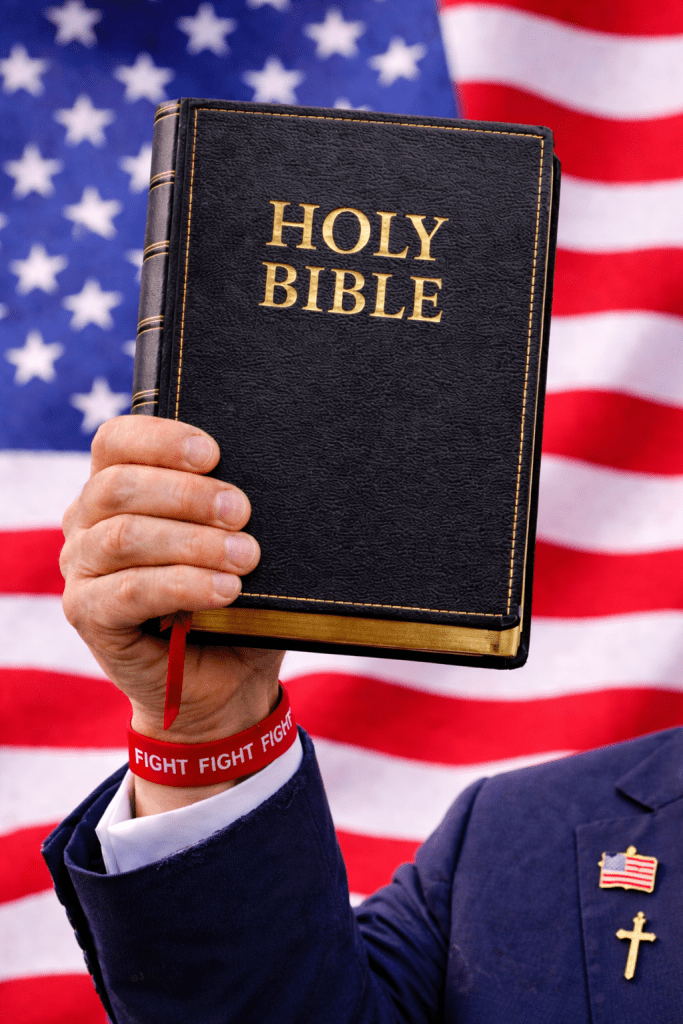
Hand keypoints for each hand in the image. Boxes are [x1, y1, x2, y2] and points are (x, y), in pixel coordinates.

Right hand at [60, 415, 284, 812]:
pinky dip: (183, 585)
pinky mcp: (88, 615)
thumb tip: (260, 480)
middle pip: (119, 486)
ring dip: (192, 542)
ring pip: (123, 536)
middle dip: (188, 494)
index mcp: (116, 488)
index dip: (162, 438)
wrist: (225, 679)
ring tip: (245, 556)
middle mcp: (86, 522)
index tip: (215, 453)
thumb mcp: (234, 542)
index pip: (116, 440)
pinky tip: (225, 590)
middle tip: (242, 511)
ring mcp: (80, 569)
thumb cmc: (233, 597)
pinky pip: (129, 591)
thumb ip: (230, 508)